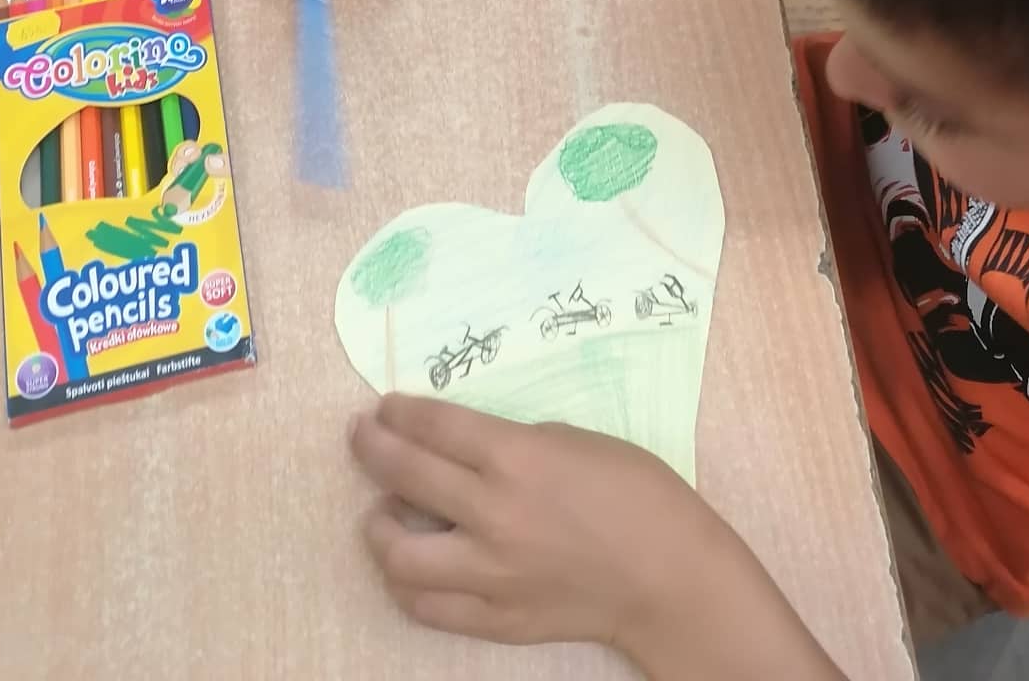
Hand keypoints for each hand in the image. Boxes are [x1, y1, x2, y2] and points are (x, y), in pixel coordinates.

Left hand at [351, 395, 722, 654]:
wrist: (667, 575)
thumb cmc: (633, 490)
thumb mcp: (570, 440)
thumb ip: (511, 444)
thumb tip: (461, 447)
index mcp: (516, 458)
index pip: (433, 427)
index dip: (398, 412)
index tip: (384, 407)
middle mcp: (492, 513)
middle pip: (404, 474)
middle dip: (372, 448)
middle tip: (362, 437)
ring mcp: (489, 574)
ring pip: (398, 556)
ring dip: (378, 527)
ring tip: (381, 513)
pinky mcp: (494, 620)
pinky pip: (427, 606)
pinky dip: (408, 582)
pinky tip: (410, 564)